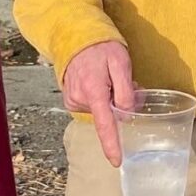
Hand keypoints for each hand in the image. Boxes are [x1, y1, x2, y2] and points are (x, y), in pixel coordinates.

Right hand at [62, 41, 134, 166]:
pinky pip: (90, 106)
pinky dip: (98, 98)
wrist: (75, 34)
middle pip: (106, 115)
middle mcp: (79, 98)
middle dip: (118, 104)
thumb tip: (126, 115)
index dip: (111, 144)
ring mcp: (72, 99)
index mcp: (93, 90)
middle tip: (121, 81)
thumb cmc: (101, 46)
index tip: (116, 161)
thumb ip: (125, 90)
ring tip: (106, 77)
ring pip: (99, 111)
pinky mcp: (69, 99)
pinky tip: (96, 81)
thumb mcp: (121, 62)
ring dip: (108, 99)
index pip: (104, 124)